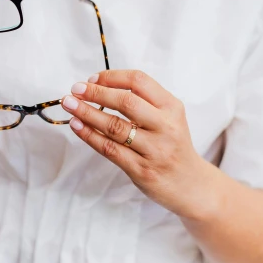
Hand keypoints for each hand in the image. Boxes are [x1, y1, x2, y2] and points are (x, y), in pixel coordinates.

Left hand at [62, 69, 210, 217]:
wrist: (192, 185)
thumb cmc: (172, 144)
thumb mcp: (169, 116)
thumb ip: (142, 101)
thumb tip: (98, 85)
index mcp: (171, 107)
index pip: (139, 81)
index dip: (111, 77)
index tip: (92, 79)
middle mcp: (165, 126)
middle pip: (126, 102)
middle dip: (96, 93)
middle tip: (75, 89)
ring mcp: (155, 150)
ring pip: (115, 127)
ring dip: (87, 113)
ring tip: (69, 104)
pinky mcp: (142, 170)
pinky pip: (110, 149)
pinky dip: (90, 136)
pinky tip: (77, 126)